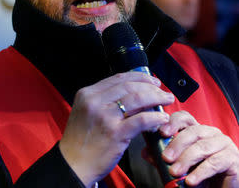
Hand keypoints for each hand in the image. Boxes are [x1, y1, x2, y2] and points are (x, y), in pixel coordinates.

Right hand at [59, 72, 174, 186]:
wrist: (73, 163)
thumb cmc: (80, 140)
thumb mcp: (86, 112)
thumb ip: (104, 101)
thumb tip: (135, 95)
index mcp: (87, 94)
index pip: (118, 78)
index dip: (139, 77)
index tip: (151, 81)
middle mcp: (94, 102)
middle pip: (130, 86)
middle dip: (151, 87)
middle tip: (162, 92)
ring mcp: (105, 117)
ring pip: (138, 99)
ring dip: (156, 98)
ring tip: (166, 101)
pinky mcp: (115, 133)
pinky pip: (141, 120)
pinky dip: (155, 117)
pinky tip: (162, 118)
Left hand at [159, 111, 238, 186]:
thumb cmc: (200, 172)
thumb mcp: (179, 163)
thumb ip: (163, 155)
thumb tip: (147, 152)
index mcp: (197, 130)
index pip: (184, 118)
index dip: (173, 122)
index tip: (162, 132)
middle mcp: (211, 134)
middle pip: (193, 132)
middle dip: (176, 144)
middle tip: (165, 158)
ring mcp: (224, 145)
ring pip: (202, 147)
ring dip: (186, 160)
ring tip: (175, 171)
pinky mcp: (233, 159)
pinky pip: (215, 163)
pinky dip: (200, 172)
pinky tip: (190, 180)